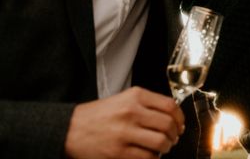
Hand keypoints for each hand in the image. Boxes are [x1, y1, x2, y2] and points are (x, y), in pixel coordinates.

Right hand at [64, 87, 184, 158]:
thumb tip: (172, 117)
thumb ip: (147, 104)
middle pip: (168, 124)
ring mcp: (125, 133)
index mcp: (135, 96)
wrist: (69, 129)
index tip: (180, 124)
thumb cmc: (97, 115)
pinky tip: (149, 155)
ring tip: (162, 148)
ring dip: (166, 147)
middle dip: (175, 134)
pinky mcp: (118, 152)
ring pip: (161, 142)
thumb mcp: (123, 99)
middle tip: (172, 138)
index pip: (170, 105)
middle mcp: (132, 112)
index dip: (180, 118)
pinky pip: (147, 157)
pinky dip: (152, 158)